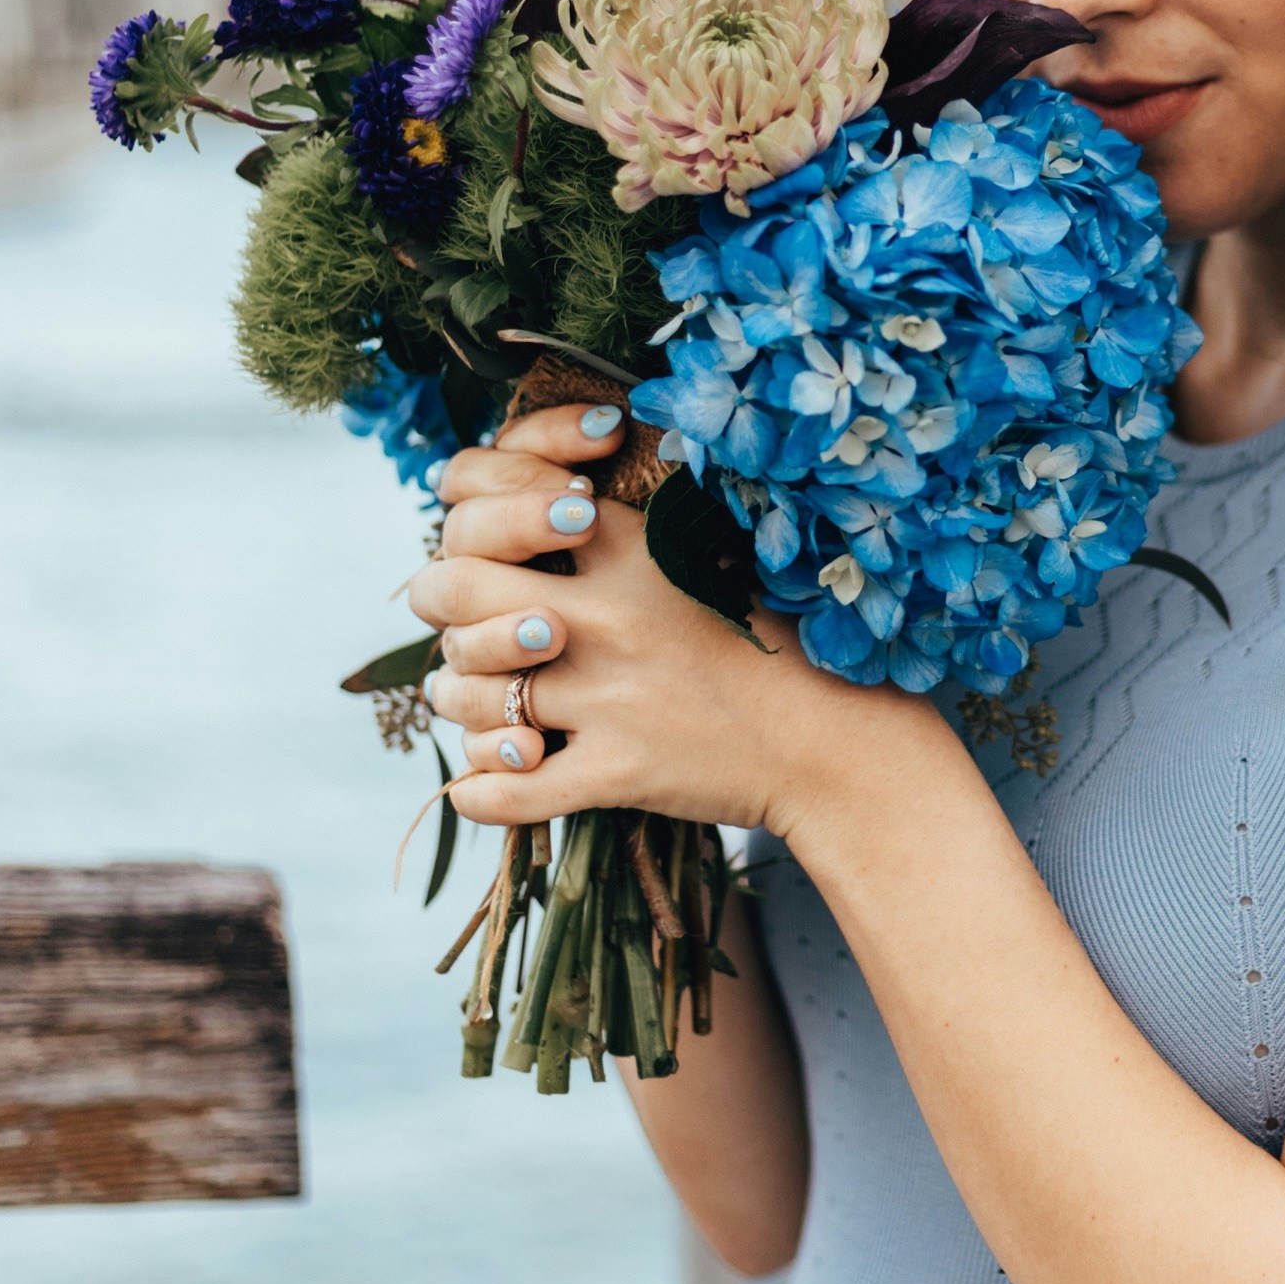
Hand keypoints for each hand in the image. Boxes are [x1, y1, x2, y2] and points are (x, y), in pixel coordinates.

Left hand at [411, 404, 958, 844]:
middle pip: (452, 588)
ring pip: (465, 692)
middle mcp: (605, 615)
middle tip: (468, 619)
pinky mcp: (616, 773)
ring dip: (460, 698)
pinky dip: (482, 791)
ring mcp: (606, 698)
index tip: (486, 525)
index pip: (494, 492)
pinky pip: (506, 790)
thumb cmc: (781, 643)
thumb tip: (559, 498)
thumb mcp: (714, 555)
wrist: (841, 741)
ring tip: (485, 703)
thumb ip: (634, 529)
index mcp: (632, 546)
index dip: (468, 501)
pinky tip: (485, 781)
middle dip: (443, 601)